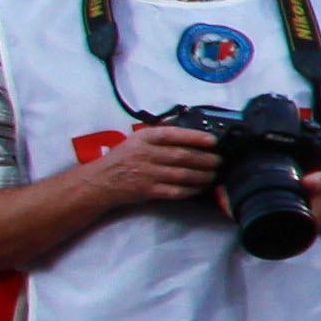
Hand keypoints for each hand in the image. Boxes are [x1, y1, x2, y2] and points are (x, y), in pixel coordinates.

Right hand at [97, 124, 226, 214]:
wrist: (100, 181)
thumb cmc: (122, 159)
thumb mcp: (137, 140)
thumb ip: (159, 135)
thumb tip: (189, 129)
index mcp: (144, 138)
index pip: (173, 135)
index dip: (195, 137)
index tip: (213, 140)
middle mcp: (145, 154)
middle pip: (182, 156)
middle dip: (205, 159)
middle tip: (220, 161)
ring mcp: (146, 174)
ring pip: (181, 174)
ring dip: (202, 175)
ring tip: (214, 174)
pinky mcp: (147, 190)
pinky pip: (175, 190)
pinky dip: (190, 189)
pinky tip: (200, 188)